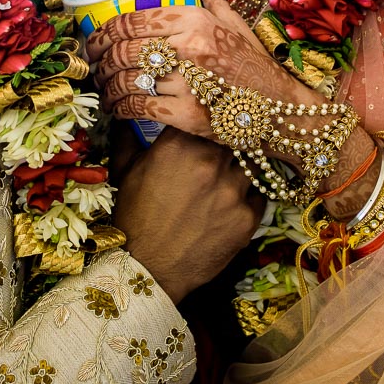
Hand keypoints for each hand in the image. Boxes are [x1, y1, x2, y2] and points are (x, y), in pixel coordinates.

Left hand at [87, 0, 312, 143]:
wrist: (280, 109)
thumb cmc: (254, 65)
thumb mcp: (233, 21)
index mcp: (195, 20)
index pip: (133, 21)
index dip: (104, 32)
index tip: (95, 40)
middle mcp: (189, 47)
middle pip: (123, 51)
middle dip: (100, 61)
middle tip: (95, 67)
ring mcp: (187, 82)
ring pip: (127, 80)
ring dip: (107, 87)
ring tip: (104, 90)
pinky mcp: (187, 115)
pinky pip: (139, 108)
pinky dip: (121, 109)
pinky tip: (118, 109)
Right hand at [112, 128, 265, 303]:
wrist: (147, 269)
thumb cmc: (132, 217)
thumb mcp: (124, 171)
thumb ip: (127, 137)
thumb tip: (124, 116)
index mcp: (179, 143)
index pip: (204, 115)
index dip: (205, 120)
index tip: (205, 125)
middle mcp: (210, 160)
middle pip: (232, 135)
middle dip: (225, 143)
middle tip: (217, 155)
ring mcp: (232, 189)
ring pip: (250, 164)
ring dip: (240, 170)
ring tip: (224, 183)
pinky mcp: (248, 217)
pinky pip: (260, 196)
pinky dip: (249, 198)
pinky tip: (231, 206)